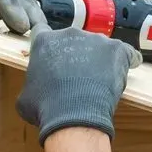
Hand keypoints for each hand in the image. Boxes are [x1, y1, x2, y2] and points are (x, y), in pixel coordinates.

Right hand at [17, 27, 139, 141]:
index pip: (45, 34)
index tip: (55, 59)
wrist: (74, 117)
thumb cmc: (47, 109)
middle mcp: (69, 33)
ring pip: (100, 46)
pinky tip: (125, 72)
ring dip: (100, 60)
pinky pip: (126, 53)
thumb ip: (33, 84)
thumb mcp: (26, 97)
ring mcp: (95, 39)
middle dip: (77, 55)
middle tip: (79, 78)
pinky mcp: (117, 49)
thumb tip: (35, 89)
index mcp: (44, 41)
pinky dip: (126, 62)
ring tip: (100, 82)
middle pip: (75, 39)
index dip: (51, 48)